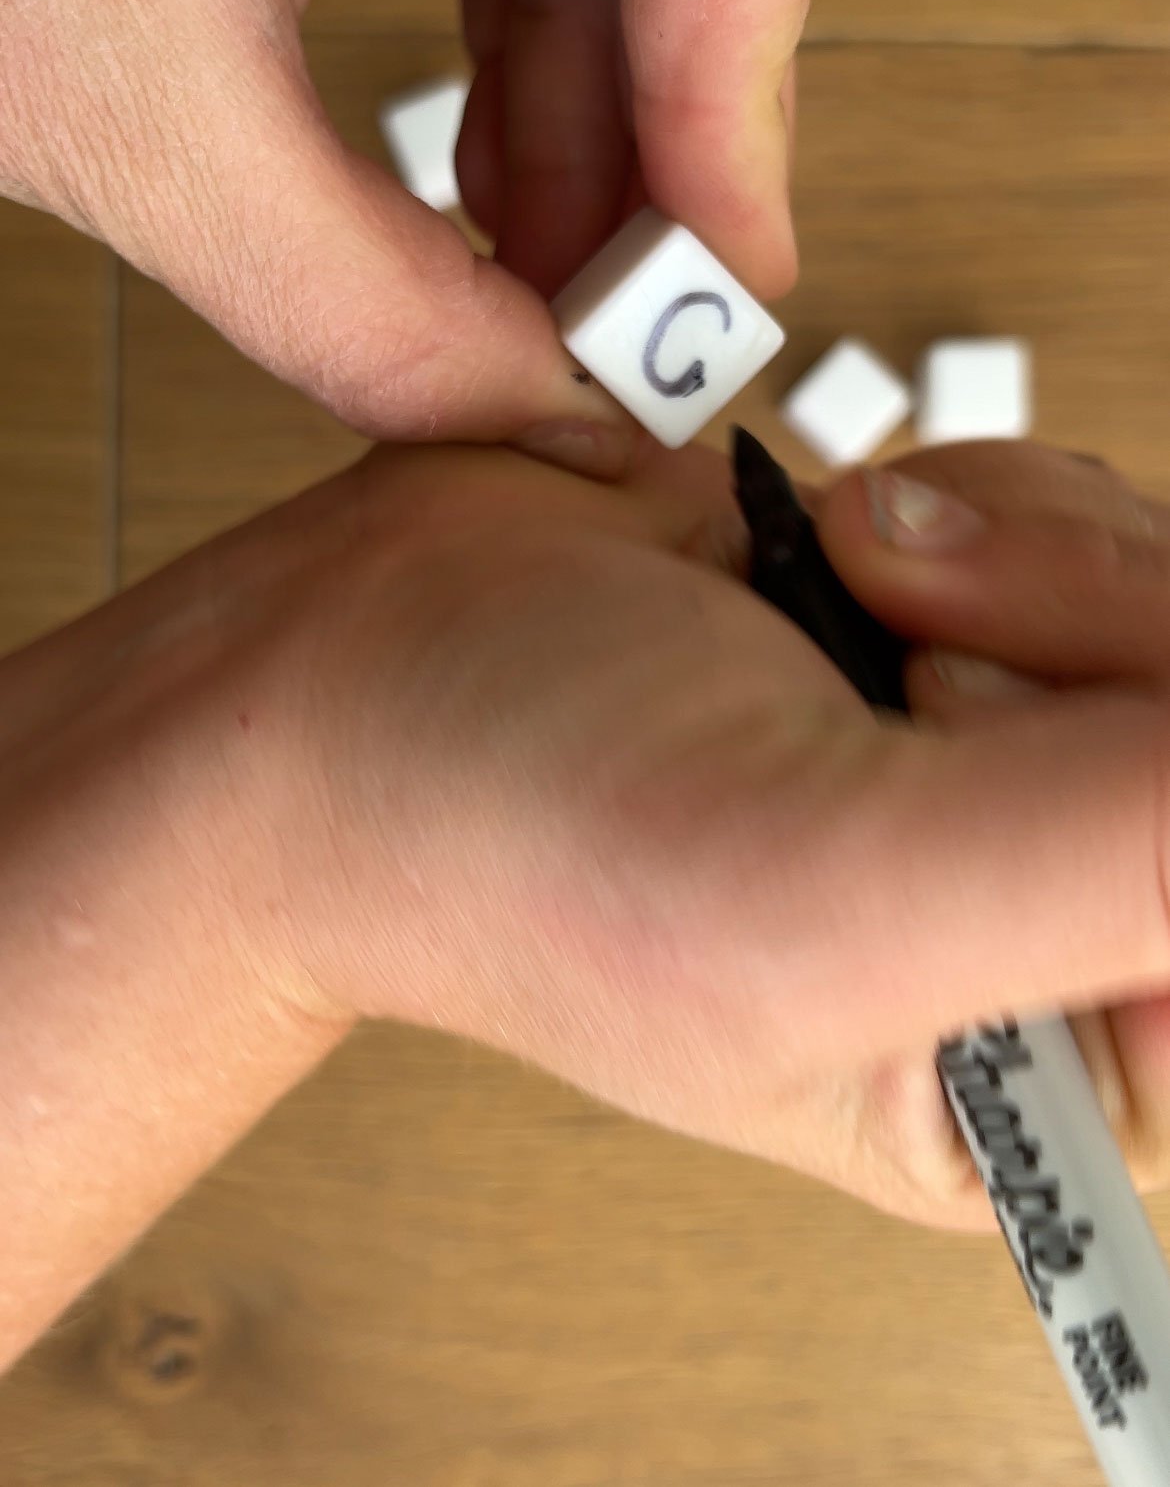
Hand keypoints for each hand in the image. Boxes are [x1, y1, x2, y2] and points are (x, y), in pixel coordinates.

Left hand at [0, 0, 851, 451]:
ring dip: (593, 126)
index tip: (703, 285)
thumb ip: (356, 297)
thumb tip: (544, 416)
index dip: (745, 89)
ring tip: (528, 291)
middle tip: (613, 331)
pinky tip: (483, 196)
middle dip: (658, 139)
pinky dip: (523, 65)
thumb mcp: (129, 102)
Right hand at [7, 438, 1169, 1363]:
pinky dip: (984, 497)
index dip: (1164, 797)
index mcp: (1050, 1079)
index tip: (991, 738)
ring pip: (1160, 603)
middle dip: (1092, 630)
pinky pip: (1083, 523)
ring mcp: (1001, 756)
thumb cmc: (517, 841)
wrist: (348, 675)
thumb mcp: (825, 908)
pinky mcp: (953, 623)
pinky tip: (845, 537)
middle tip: (912, 644)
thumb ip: (1114, 871)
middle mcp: (1042, 921)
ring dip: (1030, 549)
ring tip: (848, 578)